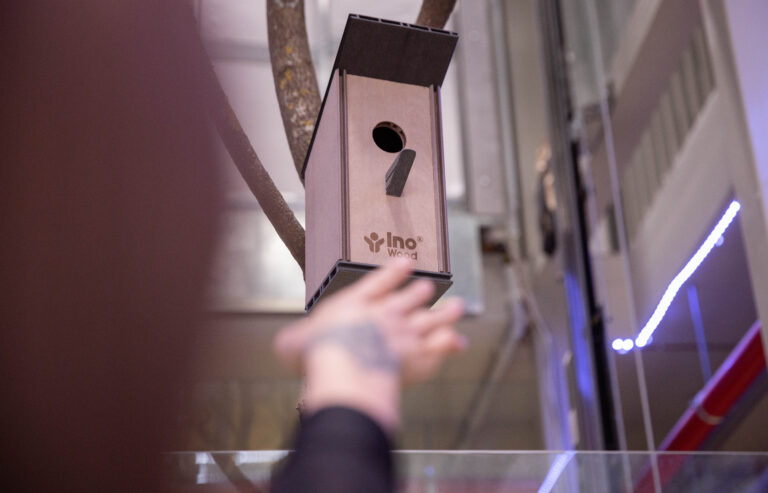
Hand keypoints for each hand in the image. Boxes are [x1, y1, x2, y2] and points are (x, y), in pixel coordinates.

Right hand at [273, 258, 465, 430]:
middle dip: (419, 292)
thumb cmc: (317, 355)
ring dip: (444, 313)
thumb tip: (287, 343)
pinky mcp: (420, 357)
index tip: (406, 262)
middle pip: (409, 297)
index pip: (378, 281)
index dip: (393, 271)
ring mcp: (406, 334)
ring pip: (432, 319)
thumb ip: (294, 340)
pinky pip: (439, 347)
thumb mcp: (294, 343)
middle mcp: (386, 313)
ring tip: (457, 306)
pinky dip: (449, 344)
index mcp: (357, 303)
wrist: (348, 369)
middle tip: (428, 286)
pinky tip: (457, 342)